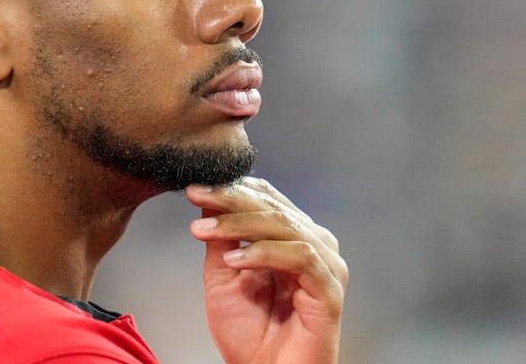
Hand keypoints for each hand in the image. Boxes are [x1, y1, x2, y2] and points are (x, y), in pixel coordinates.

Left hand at [186, 177, 347, 363]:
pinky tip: (235, 258)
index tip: (195, 188)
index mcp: (293, 238)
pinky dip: (264, 253)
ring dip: (240, 224)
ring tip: (204, 231)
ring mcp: (326, 267)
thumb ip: (221, 239)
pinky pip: (300, 257)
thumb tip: (209, 199)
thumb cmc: (249, 336)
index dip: (233, 188)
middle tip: (197, 195)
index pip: (267, 199)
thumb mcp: (223, 278)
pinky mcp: (330, 290)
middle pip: (275, 207)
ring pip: (286, 225)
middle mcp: (314, 246)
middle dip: (231, 199)